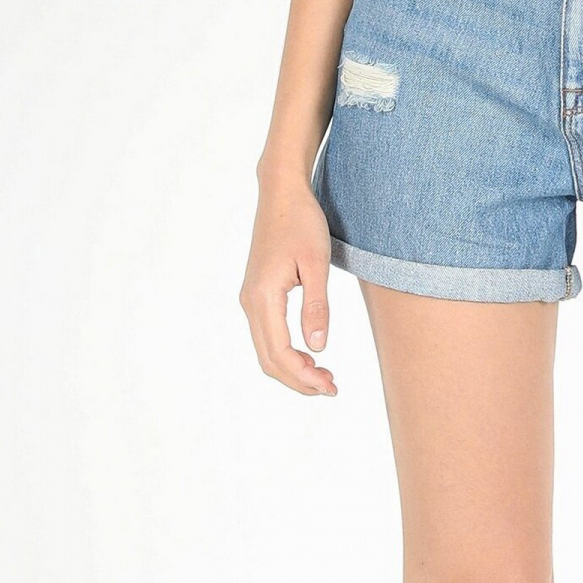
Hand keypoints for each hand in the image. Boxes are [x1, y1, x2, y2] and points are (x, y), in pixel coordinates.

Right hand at [241, 175, 338, 395]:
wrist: (281, 194)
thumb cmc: (301, 223)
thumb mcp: (317, 264)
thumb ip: (317, 307)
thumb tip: (318, 348)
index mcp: (263, 297)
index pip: (280, 353)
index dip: (304, 377)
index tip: (331, 386)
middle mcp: (250, 302)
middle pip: (268, 359)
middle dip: (298, 380)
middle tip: (331, 388)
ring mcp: (251, 299)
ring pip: (266, 350)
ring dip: (293, 368)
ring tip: (324, 376)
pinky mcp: (257, 294)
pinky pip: (267, 335)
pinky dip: (286, 352)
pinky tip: (310, 355)